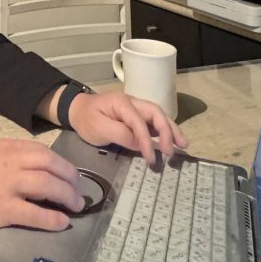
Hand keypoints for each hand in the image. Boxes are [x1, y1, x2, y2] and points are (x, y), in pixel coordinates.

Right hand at [0, 138, 84, 234]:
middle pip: (51, 165)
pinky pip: (34, 213)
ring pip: (47, 185)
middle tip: (79, 191)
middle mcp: (11, 163)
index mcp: (7, 148)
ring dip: (67, 196)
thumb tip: (33, 164)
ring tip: (75, 206)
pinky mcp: (4, 209)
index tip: (70, 174)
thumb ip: (9, 154)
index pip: (43, 152)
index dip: (62, 164)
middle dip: (70, 178)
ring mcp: (8, 185)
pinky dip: (52, 218)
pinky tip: (61, 223)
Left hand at [67, 91, 187, 164]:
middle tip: (172, 151)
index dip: (146, 141)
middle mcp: (134, 102)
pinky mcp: (137, 117)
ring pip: (159, 117)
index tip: (151, 159)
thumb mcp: (98, 128)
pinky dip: (165, 132)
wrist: (77, 110)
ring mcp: (136, 109)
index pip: (139, 122)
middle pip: (156, 113)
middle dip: (167, 131)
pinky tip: (172, 142)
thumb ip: (120, 134)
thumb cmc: (86, 119)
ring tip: (183, 145)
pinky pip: (153, 123)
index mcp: (122, 103)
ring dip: (171, 130)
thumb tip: (140, 144)